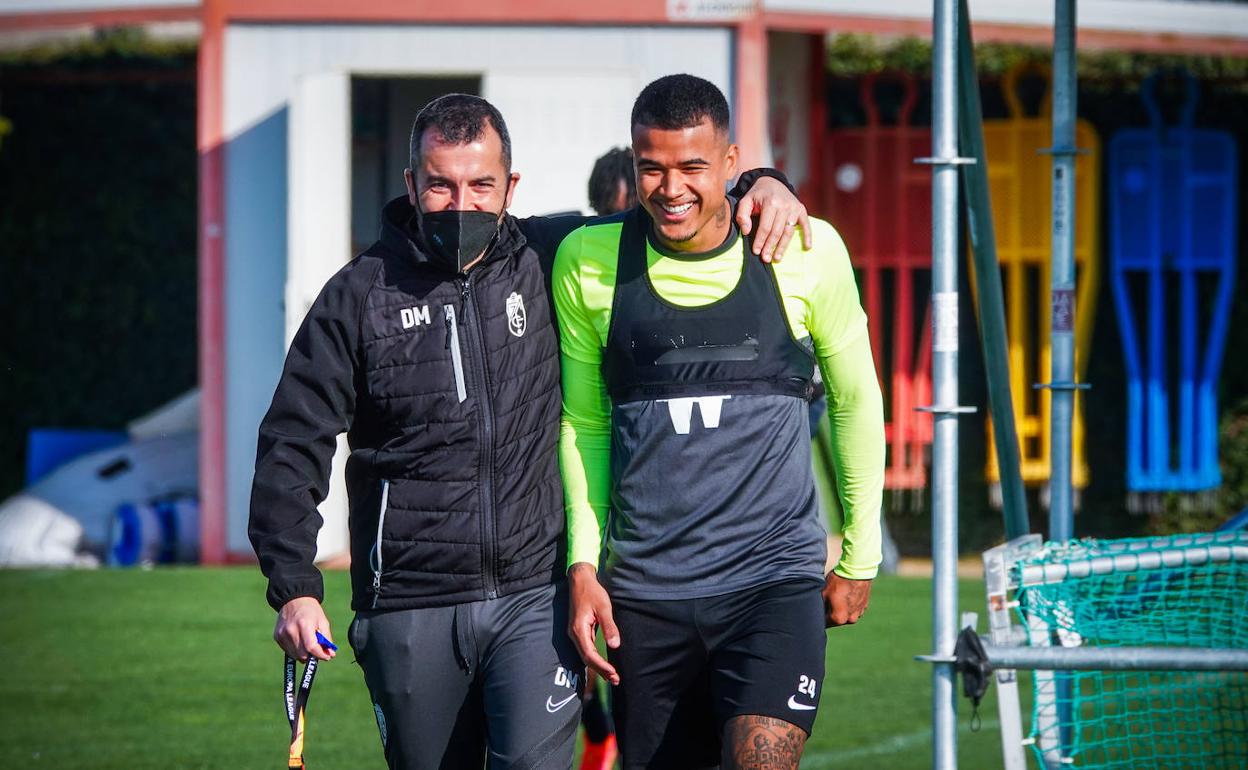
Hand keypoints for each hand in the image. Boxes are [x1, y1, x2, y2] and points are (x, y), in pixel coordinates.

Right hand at [274, 596, 336, 661]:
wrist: (294, 599)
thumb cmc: (311, 611)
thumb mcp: (323, 621)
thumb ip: (327, 639)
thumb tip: (331, 655)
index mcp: (304, 624)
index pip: (311, 647)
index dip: (320, 655)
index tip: (327, 657)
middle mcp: (291, 630)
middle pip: (303, 654)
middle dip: (313, 656)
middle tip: (318, 650)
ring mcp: (282, 634)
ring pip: (295, 655)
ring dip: (304, 654)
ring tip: (308, 644)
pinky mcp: (277, 637)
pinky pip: (288, 651)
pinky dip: (296, 651)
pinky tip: (299, 641)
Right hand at [567, 563, 620, 684]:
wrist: (580, 580)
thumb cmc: (592, 592)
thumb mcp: (603, 607)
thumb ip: (609, 626)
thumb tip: (615, 645)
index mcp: (579, 629)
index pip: (589, 654)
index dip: (601, 666)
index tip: (613, 673)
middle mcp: (574, 634)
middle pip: (587, 658)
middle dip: (600, 670)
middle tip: (615, 680)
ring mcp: (576, 633)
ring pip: (586, 655)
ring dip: (598, 666)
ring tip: (612, 675)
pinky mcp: (579, 631)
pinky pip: (586, 648)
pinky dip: (595, 658)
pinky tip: (604, 663)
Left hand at [734, 176, 812, 262]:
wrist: (772, 182)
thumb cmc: (757, 195)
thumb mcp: (745, 201)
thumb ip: (742, 215)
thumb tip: (746, 231)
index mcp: (770, 202)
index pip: (765, 227)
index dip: (760, 241)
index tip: (756, 252)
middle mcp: (784, 205)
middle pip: (777, 231)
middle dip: (770, 247)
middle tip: (765, 259)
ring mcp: (794, 207)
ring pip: (789, 231)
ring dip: (783, 246)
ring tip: (777, 258)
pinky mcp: (801, 209)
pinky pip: (806, 224)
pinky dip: (808, 236)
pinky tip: (807, 247)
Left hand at [822, 573, 872, 627]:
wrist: (857, 570)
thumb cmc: (839, 581)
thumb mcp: (824, 593)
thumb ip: (820, 606)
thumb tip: (817, 611)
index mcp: (839, 618)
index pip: (825, 623)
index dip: (819, 617)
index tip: (817, 610)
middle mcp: (850, 619)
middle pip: (836, 620)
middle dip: (830, 613)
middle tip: (827, 601)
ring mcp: (859, 613)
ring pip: (846, 615)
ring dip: (841, 609)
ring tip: (837, 597)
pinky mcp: (864, 606)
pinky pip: (854, 609)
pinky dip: (849, 605)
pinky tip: (846, 595)